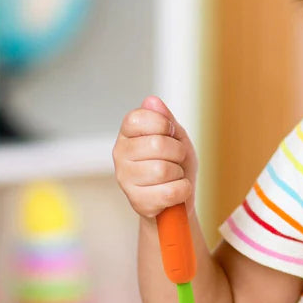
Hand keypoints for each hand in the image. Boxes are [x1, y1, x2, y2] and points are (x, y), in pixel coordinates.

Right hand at [112, 96, 197, 217]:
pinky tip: (175, 191)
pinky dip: (182, 190)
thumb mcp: (176, 136)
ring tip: (173, 176)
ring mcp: (125, 179)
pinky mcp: (137, 201)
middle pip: (157, 144)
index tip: (170, 133)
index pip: (139, 117)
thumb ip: (165, 118)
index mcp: (128, 133)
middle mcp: (120, 154)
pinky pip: (170, 192)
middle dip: (177, 152)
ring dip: (179, 173)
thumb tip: (152, 100)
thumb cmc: (175, 163)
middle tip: (176, 159)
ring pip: (163, 170)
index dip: (164, 124)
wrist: (177, 197)